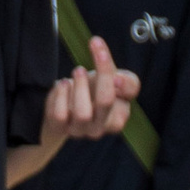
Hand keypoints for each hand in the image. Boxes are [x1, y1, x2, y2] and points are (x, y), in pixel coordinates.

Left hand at [40, 34, 140, 151]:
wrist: (64, 109)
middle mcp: (102, 127)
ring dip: (78, 86)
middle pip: (106, 101)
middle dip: (99, 76)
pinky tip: (61, 84)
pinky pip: (60, 115)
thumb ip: (119, 74)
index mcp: (120, 113)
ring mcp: (81, 131)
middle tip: (89, 62)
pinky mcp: (61, 129)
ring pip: (82, 113)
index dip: (122, 77)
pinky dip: (59, 95)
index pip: (129, 90)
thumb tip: (113, 72)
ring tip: (76, 72)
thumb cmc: (93, 90)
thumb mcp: (110, 78)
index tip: (107, 58)